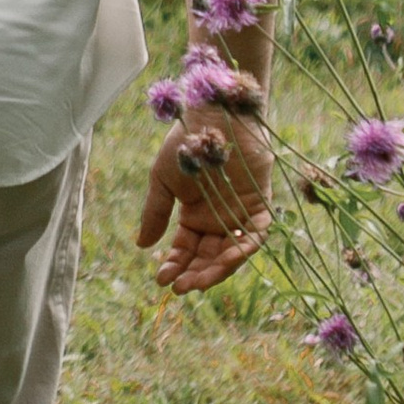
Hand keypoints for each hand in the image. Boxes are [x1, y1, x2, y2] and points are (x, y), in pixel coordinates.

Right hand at [136, 112, 271, 293]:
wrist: (213, 115)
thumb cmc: (185, 144)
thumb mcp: (163, 181)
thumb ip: (156, 213)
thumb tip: (142, 246)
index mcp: (194, 216)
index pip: (186, 249)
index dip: (175, 265)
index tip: (162, 279)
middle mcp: (218, 219)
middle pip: (209, 256)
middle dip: (196, 274)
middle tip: (183, 288)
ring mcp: (240, 213)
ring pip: (232, 251)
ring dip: (219, 268)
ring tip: (202, 281)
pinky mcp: (261, 203)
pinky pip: (256, 233)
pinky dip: (245, 247)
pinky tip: (229, 258)